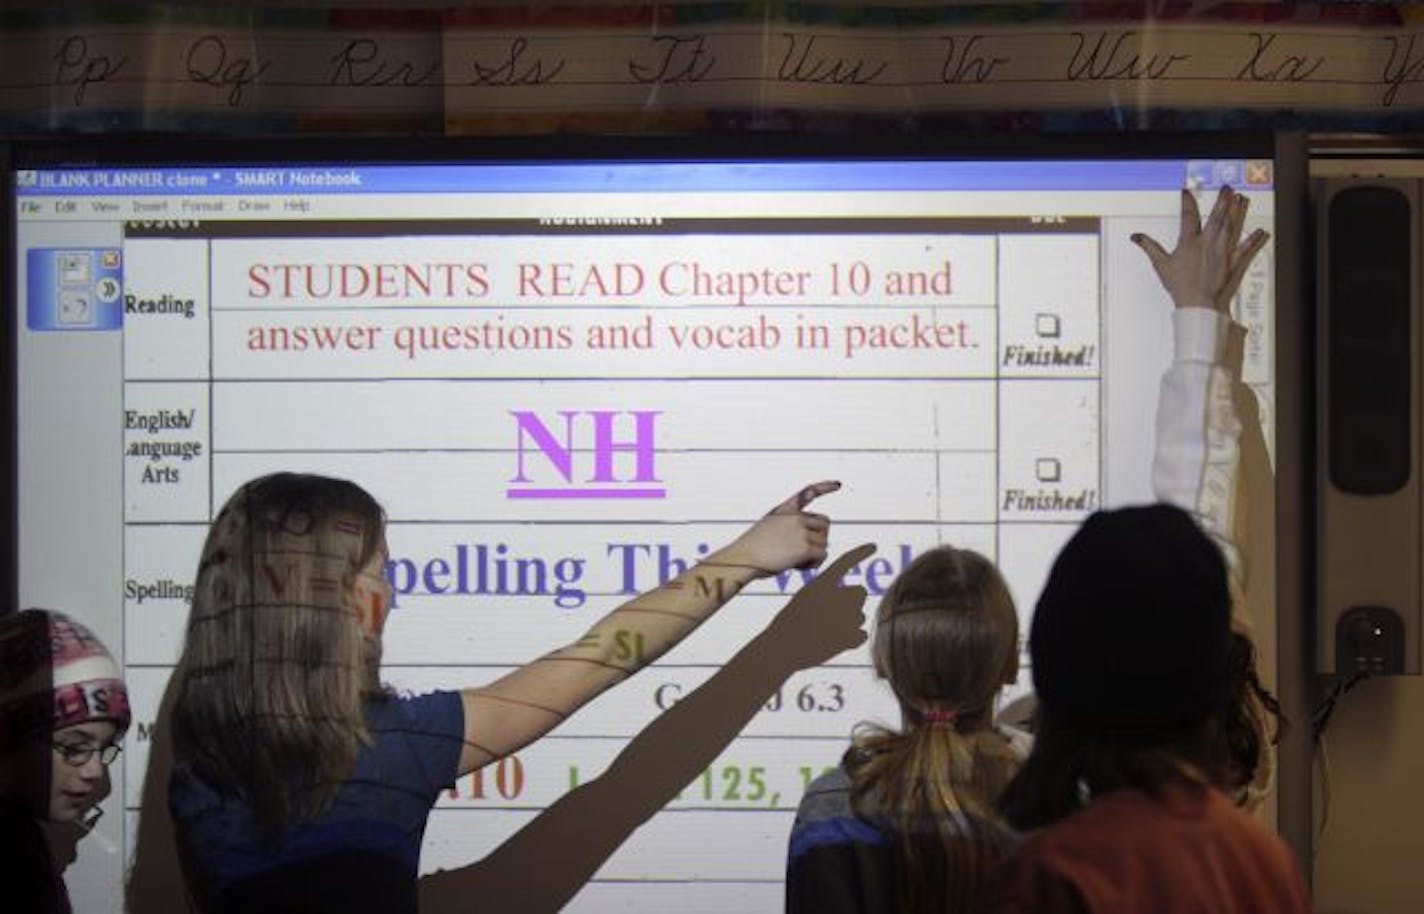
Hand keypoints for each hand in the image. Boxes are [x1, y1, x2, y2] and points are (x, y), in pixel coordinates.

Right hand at [717, 480, 838, 576]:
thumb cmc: (751, 550)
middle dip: (818, 538)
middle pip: (824, 524)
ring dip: (814, 554)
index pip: (808, 493)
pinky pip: (822, 555)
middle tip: (801, 551)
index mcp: (784, 510)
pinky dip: (814, 564)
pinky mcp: (805, 547)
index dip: (824, 487)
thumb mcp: (767, 530)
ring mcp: (800, 530)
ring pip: (824, 542)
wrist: (742, 559)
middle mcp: (795, 517)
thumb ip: (788, 529)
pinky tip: (798, 566)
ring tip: (793, 560)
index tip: (837, 484)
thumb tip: (811, 543)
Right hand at [764, 543, 873, 669]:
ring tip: (827, 632)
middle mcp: (833, 596)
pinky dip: (852, 640)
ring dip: (849, 624)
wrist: (782, 648)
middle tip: (831, 616)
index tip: (874, 546)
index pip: (843, 564)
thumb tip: (850, 595)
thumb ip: (826, 594)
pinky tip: (834, 643)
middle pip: (859, 593)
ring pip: (860, 616)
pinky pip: (861, 635)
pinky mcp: (848, 637)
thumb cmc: (789, 624)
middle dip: (851, 602)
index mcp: (820, 585)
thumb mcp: (804, 600)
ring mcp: (842, 617)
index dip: (859, 553)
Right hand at [1132, 186, 1268, 312]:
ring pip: (1232, 226)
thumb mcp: (1161, 265)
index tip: (1187, 191)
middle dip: (1222, 200)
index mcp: (1189, 243)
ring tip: (1242, 199)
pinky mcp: (1233, 261)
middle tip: (1227, 188)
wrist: (1199, 303)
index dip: (1187, 201)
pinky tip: (1261, 231)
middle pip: (1217, 216)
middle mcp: (1208, 243)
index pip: (1188, 216)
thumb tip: (1137, 237)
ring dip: (1238, 211)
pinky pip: (1246, 248)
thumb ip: (1150, 247)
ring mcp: (1223, 251)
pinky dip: (1254, 239)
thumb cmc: (1180, 286)